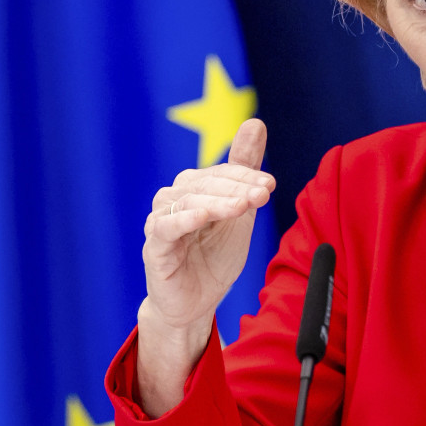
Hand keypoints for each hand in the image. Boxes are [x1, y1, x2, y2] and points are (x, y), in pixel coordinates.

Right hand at [139, 118, 274, 362]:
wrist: (196, 303)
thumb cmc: (214, 257)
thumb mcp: (239, 212)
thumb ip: (244, 170)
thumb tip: (255, 122)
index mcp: (195, 188)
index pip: (221, 174)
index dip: (246, 176)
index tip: (270, 185)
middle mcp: (175, 198)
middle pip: (205, 183)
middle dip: (237, 187)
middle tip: (263, 193)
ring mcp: (162, 221)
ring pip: (188, 201)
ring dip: (217, 201)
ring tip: (242, 206)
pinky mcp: (154, 246)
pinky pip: (166, 227)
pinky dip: (184, 219)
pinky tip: (203, 217)